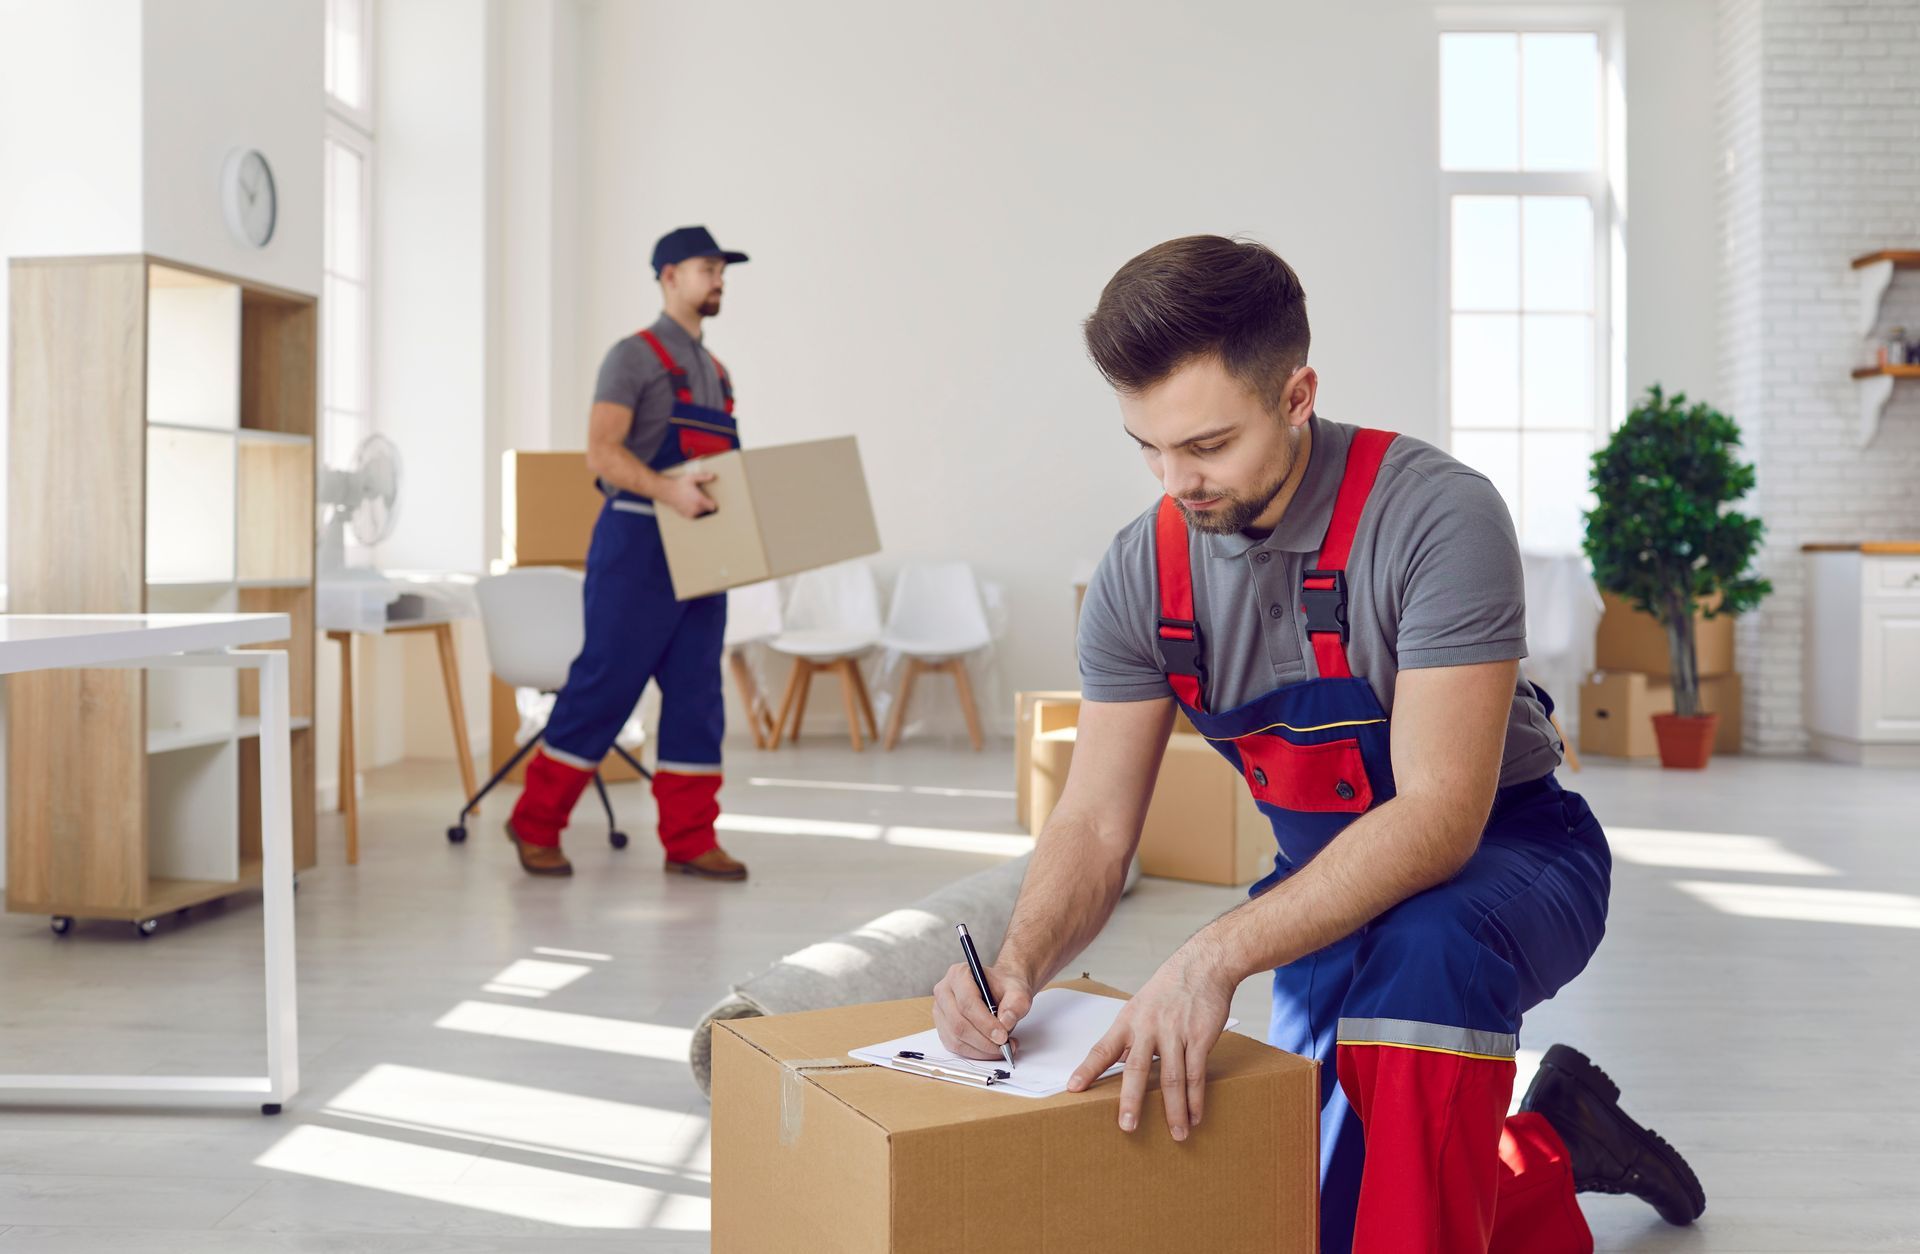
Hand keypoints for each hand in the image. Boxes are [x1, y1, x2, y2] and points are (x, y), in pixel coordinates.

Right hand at [660, 470, 716, 519]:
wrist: (667, 491)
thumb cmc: (680, 484)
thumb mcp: (692, 478)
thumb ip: (703, 477)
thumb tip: (714, 476)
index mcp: (699, 500)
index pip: (713, 507)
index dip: (713, 503)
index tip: (711, 499)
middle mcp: (696, 508)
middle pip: (708, 511)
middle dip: (707, 505)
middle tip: (702, 498)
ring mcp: (691, 513)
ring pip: (702, 514)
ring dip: (701, 509)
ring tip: (696, 501)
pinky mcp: (686, 516)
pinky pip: (695, 516)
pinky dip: (695, 512)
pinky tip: (691, 505)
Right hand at [932, 961, 1033, 1060]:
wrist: (999, 990)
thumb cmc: (1004, 988)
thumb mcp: (1018, 990)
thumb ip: (1016, 1004)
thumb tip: (1006, 1023)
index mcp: (959, 974)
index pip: (967, 1003)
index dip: (985, 1023)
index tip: (1002, 1036)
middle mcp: (944, 991)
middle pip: (958, 1023)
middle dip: (984, 1041)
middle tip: (1005, 1046)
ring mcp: (940, 1011)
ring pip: (956, 1039)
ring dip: (981, 1050)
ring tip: (1002, 1048)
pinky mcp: (942, 1027)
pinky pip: (955, 1047)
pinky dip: (975, 1053)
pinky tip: (990, 1050)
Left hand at [1066, 945, 1232, 1142]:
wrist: (1202, 966)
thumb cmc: (1168, 989)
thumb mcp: (1140, 1006)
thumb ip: (1130, 1037)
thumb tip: (1119, 1064)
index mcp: (1128, 1021)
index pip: (1102, 1049)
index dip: (1087, 1070)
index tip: (1072, 1088)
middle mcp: (1148, 1028)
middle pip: (1136, 1068)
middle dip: (1131, 1100)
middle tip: (1127, 1127)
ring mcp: (1175, 1033)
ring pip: (1172, 1078)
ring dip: (1174, 1110)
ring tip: (1176, 1134)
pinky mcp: (1199, 1037)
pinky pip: (1196, 1073)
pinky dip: (1196, 1098)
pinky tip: (1195, 1115)